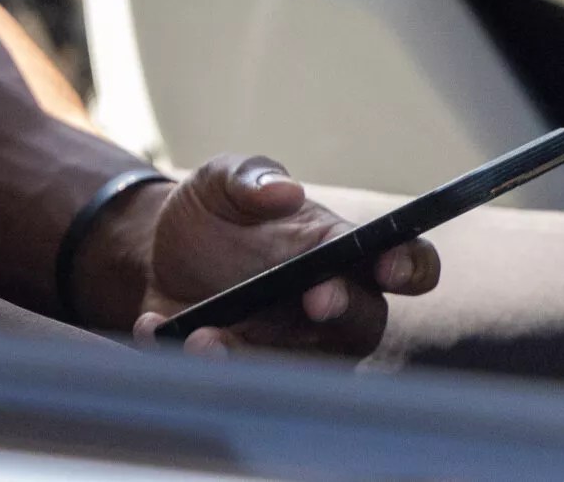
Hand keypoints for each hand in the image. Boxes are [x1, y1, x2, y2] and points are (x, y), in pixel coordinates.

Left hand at [112, 155, 439, 356]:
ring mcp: (291, 349)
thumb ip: (251, 177)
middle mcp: (329, 310)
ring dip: (258, 359)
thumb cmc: (214, 212)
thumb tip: (284, 191)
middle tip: (313, 299)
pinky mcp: (245, 374)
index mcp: (338, 252)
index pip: (402, 262)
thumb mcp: (222, 180)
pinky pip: (236, 385)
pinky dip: (193, 362)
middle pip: (364, 325)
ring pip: (302, 373)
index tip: (387, 265)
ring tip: (204, 339)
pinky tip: (154, 329)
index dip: (409, 266)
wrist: (156, 250)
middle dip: (344, 312)